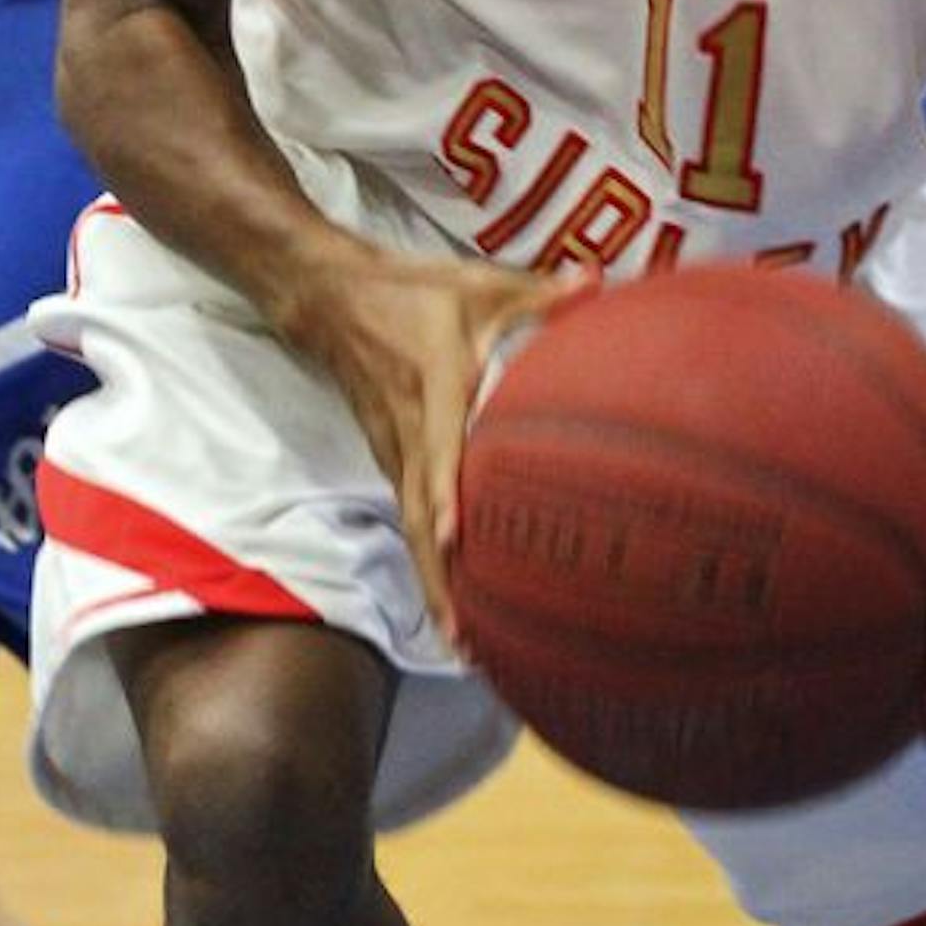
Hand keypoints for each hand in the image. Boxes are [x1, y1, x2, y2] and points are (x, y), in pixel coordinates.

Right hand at [289, 250, 581, 638]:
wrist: (327, 299)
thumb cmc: (408, 292)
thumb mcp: (474, 284)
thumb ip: (538, 291)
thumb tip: (598, 282)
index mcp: (433, 386)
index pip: (438, 448)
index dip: (447, 493)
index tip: (459, 538)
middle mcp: (408, 431)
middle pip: (419, 518)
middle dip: (440, 580)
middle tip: (466, 638)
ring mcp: (394, 450)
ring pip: (411, 529)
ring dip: (433, 585)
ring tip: (463, 643)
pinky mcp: (390, 459)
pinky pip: (409, 519)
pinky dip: (426, 563)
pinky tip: (451, 599)